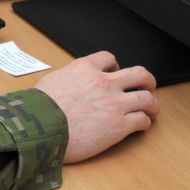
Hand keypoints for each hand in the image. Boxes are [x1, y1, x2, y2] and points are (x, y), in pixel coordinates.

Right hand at [34, 51, 158, 162]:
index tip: (116, 74)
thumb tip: (69, 83)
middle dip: (147, 81)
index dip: (115, 66)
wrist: (38, 130)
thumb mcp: (50, 82)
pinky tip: (142, 126)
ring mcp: (114, 104)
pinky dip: (145, 122)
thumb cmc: (37, 110)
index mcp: (84, 69)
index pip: (109, 58)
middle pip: (139, 74)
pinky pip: (142, 120)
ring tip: (152, 110)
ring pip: (147, 98)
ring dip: (152, 104)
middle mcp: (103, 83)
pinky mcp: (119, 125)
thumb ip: (67, 78)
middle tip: (147, 87)